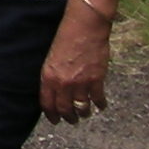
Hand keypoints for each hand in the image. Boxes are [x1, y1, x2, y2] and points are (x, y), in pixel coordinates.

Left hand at [39, 7, 111, 123]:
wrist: (84, 27)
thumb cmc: (65, 38)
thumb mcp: (51, 58)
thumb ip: (52, 76)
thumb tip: (55, 91)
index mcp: (48, 76)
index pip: (47, 103)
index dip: (51, 114)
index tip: (54, 120)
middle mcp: (63, 83)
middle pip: (65, 109)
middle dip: (68, 118)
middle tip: (72, 120)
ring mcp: (80, 82)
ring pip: (82, 108)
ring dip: (84, 113)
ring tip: (85, 114)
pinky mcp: (96, 80)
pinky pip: (98, 99)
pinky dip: (100, 105)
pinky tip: (101, 106)